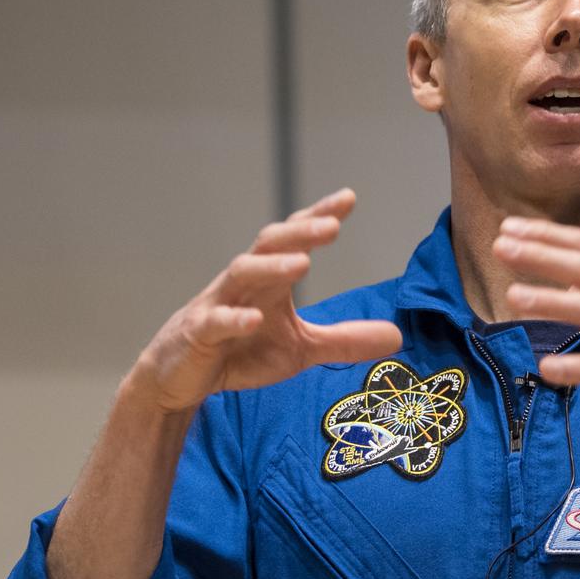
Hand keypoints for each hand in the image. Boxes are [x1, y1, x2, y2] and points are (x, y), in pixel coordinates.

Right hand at [129, 188, 401, 412]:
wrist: (180, 380)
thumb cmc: (241, 353)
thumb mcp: (300, 350)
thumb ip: (345, 340)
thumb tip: (399, 336)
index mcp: (269, 280)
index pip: (295, 239)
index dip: (318, 216)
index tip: (349, 198)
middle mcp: (244, 283)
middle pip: (270, 245)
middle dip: (300, 232)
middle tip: (332, 225)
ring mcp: (218, 304)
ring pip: (241, 273)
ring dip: (272, 266)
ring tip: (303, 263)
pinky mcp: (198, 335)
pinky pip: (214, 322)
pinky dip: (234, 318)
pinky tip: (254, 318)